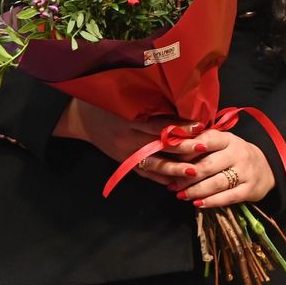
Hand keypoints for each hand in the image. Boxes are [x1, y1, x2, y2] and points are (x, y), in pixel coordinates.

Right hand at [53, 100, 189, 187]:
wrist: (82, 120)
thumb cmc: (108, 104)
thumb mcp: (127, 102)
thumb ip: (151, 106)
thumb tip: (181, 109)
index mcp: (129, 120)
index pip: (158, 125)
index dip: (178, 127)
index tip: (199, 126)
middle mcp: (127, 139)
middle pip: (158, 147)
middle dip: (182, 150)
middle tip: (204, 150)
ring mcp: (125, 154)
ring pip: (153, 165)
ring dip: (174, 170)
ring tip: (194, 173)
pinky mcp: (124, 163)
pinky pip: (144, 173)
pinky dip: (159, 178)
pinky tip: (176, 182)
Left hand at [155, 128, 276, 207]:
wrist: (267, 168)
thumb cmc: (235, 155)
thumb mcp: (223, 143)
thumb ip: (202, 144)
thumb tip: (173, 149)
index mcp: (229, 139)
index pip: (207, 140)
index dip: (188, 150)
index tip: (173, 159)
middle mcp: (239, 153)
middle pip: (208, 165)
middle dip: (187, 176)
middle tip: (172, 184)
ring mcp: (246, 172)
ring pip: (216, 183)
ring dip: (195, 191)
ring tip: (181, 195)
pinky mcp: (250, 189)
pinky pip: (228, 197)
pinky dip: (211, 201)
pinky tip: (198, 203)